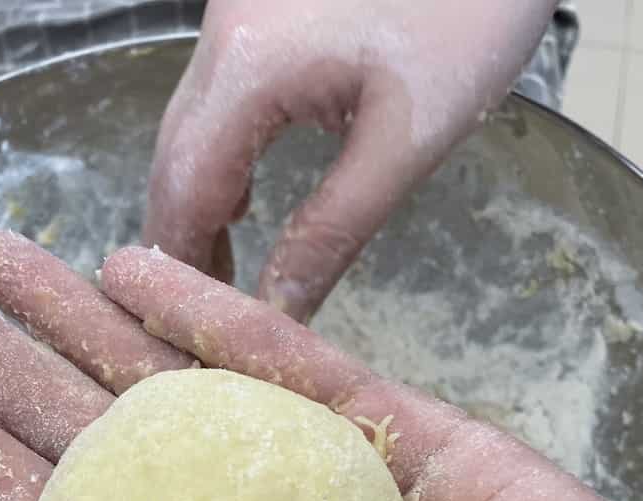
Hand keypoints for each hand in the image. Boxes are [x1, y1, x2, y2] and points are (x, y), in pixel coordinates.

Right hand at [144, 0, 559, 319]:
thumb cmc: (469, 20)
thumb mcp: (405, 139)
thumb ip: (334, 229)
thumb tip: (278, 308)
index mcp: (249, 66)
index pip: (184, 186)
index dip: (182, 263)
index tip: (192, 326)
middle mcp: (220, 36)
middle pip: (173, 157)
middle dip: (182, 238)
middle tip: (205, 311)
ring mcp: (232, 16)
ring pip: (188, 127)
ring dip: (197, 200)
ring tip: (223, 269)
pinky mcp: (254, 12)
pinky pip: (215, 99)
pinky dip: (219, 158)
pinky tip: (242, 197)